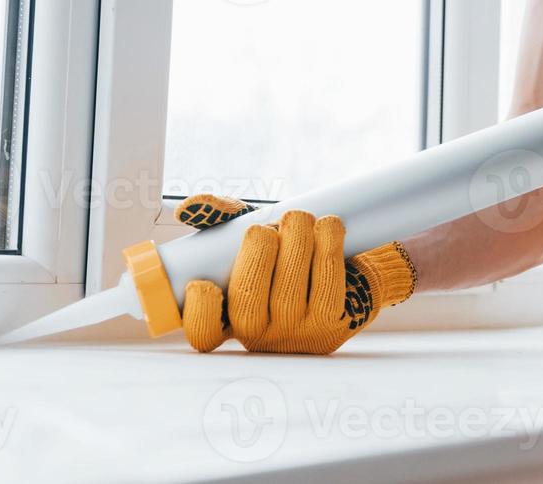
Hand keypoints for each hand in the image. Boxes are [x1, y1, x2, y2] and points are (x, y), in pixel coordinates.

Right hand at [173, 194, 416, 353]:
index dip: (199, 311)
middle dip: (257, 254)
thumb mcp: (254, 242)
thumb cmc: (288, 258)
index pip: (204, 333)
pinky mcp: (333, 322)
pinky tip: (328, 226)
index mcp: (232, 319)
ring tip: (297, 218)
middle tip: (265, 228)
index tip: (202, 282)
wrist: (349, 276)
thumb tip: (192, 207)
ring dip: (294, 242)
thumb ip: (224, 223)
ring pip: (289, 289)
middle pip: (248, 302)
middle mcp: (262, 334)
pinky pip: (327, 283)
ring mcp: (297, 333)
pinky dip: (327, 246)